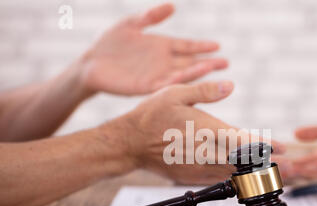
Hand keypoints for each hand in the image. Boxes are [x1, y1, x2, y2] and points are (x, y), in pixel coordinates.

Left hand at [79, 3, 227, 95]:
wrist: (91, 64)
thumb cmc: (110, 43)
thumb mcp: (131, 24)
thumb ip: (151, 17)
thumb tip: (173, 6)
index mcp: (162, 47)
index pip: (187, 46)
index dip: (202, 46)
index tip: (218, 46)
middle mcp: (163, 62)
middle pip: (190, 62)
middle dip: (208, 62)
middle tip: (226, 64)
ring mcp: (156, 75)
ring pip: (182, 74)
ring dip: (198, 72)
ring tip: (213, 69)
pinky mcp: (146, 87)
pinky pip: (165, 84)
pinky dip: (178, 81)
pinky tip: (189, 77)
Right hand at [101, 81, 284, 184]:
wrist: (130, 143)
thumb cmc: (152, 116)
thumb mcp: (175, 93)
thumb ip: (205, 91)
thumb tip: (230, 85)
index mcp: (205, 130)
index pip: (242, 141)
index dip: (265, 146)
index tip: (282, 149)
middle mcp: (205, 153)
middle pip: (244, 164)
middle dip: (269, 167)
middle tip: (292, 170)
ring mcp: (199, 169)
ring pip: (234, 176)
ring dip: (256, 177)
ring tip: (276, 177)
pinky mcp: (192, 177)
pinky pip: (219, 181)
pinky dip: (236, 181)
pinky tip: (246, 180)